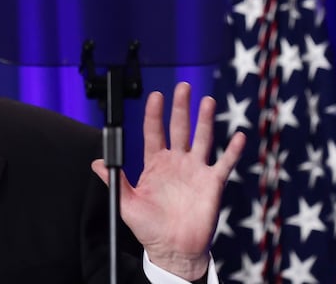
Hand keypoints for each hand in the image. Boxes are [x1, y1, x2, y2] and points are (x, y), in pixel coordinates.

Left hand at [91, 82, 245, 280]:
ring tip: (207, 101)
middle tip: (183, 87)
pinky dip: (232, 150)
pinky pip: (224, 163)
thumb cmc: (149, 228)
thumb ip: (114, 181)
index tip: (155, 96)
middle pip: (179, 128)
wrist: (173, 249)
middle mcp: (176, 162)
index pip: (154, 132)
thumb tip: (97, 163)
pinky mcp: (212, 183)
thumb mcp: (126, 203)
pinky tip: (238, 136)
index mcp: (155, 164)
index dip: (154, 114)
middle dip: (181, 107)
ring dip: (205, 120)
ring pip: (202, 139)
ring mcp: (195, 170)